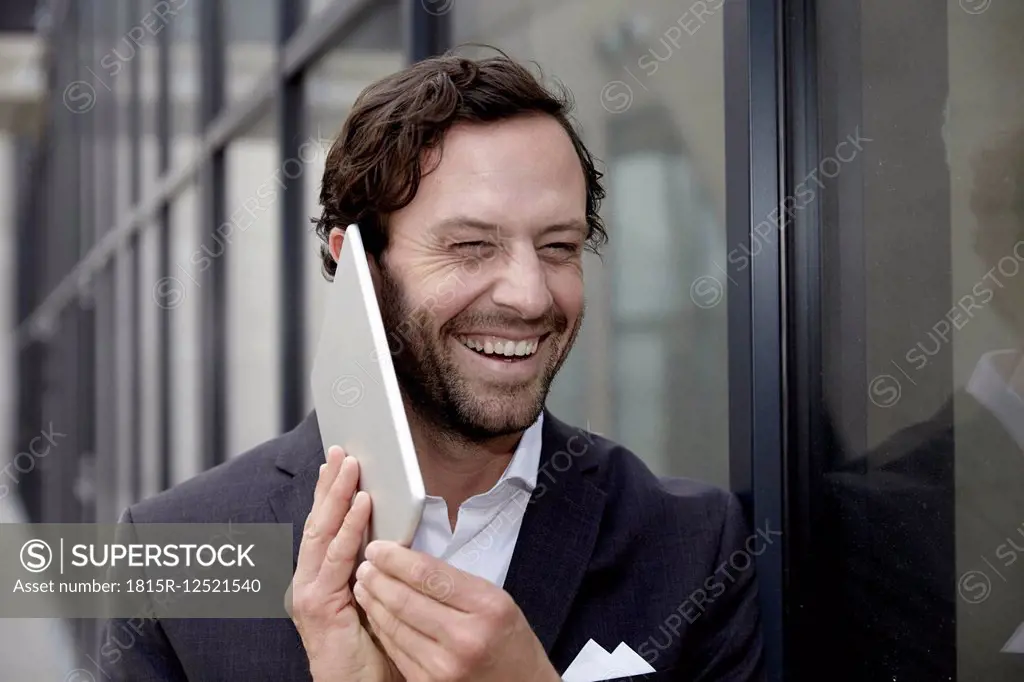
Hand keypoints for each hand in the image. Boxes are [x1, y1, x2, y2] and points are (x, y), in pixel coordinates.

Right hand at [288, 446, 401, 681]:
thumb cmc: (376, 651)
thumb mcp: (381, 598)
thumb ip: (382, 568)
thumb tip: (397, 532)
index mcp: (324, 578)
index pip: (327, 525)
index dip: (333, 492)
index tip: (342, 461)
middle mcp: (309, 581)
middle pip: (319, 521)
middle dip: (330, 484)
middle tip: (341, 450)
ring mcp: (308, 593)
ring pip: (322, 534)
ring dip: (337, 497)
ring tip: (351, 467)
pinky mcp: (317, 607)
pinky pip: (335, 560)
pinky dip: (347, 530)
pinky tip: (359, 507)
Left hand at [352, 542, 559, 681]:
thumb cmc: (507, 638)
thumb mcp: (495, 599)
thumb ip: (456, 582)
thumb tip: (408, 561)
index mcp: (487, 606)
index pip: (428, 574)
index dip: (395, 558)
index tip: (378, 547)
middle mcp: (465, 638)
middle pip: (404, 599)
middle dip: (377, 577)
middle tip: (365, 563)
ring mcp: (444, 667)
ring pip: (394, 625)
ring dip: (372, 601)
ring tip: (364, 584)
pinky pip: (396, 649)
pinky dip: (381, 627)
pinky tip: (375, 613)